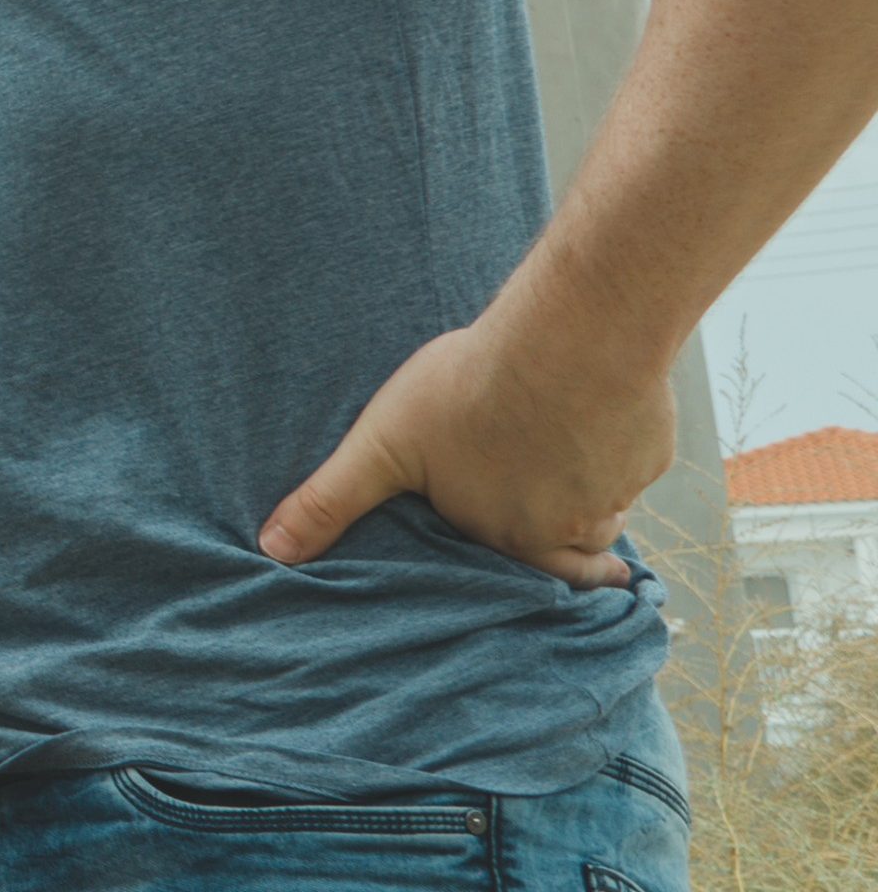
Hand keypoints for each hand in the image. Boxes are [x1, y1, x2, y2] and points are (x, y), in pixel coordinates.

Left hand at [256, 317, 673, 590]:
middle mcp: (572, 527)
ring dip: (599, 507)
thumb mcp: (382, 445)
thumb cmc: (470, 390)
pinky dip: (623, 452)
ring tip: (590, 494)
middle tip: (598, 574)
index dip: (524, 570)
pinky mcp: (649, 447)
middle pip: (577, 555)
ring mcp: (618, 488)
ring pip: (609, 512)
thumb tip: (273, 550)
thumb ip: (332, 500)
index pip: (519, 571)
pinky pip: (637, 462)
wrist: (569, 340)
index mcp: (509, 536)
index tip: (543, 583)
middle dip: (580, 563)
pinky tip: (610, 427)